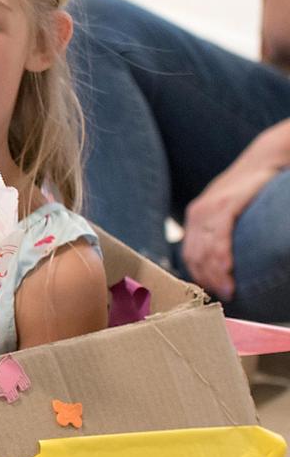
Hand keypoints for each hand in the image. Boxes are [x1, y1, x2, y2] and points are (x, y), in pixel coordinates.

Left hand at [182, 156, 281, 299]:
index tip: (212, 293)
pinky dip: (221, 256)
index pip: (190, 255)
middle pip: (195, 256)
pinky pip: (219, 236)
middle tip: (224, 298)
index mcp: (195, 218)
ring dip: (215, 275)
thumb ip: (223, 230)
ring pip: (205, 250)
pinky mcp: (226, 204)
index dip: (199, 277)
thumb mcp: (230, 208)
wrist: (266, 158)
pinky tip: (227, 271)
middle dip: (208, 281)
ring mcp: (209, 208)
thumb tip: (225, 260)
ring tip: (230, 291)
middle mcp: (197, 214)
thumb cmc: (252, 189)